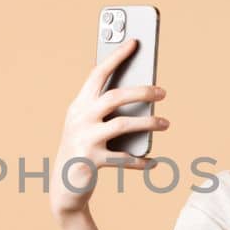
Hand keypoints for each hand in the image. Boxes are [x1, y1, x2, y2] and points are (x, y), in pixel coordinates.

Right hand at [50, 38, 169, 217]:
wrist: (63, 188)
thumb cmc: (83, 150)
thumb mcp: (89, 126)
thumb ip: (107, 111)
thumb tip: (143, 96)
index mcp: (78, 105)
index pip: (98, 74)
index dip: (116, 56)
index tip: (135, 41)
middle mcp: (79, 119)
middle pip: (115, 96)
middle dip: (142, 91)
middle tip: (163, 91)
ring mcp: (84, 139)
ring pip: (122, 124)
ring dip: (148, 122)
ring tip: (165, 123)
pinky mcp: (91, 161)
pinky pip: (123, 158)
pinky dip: (140, 160)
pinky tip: (153, 161)